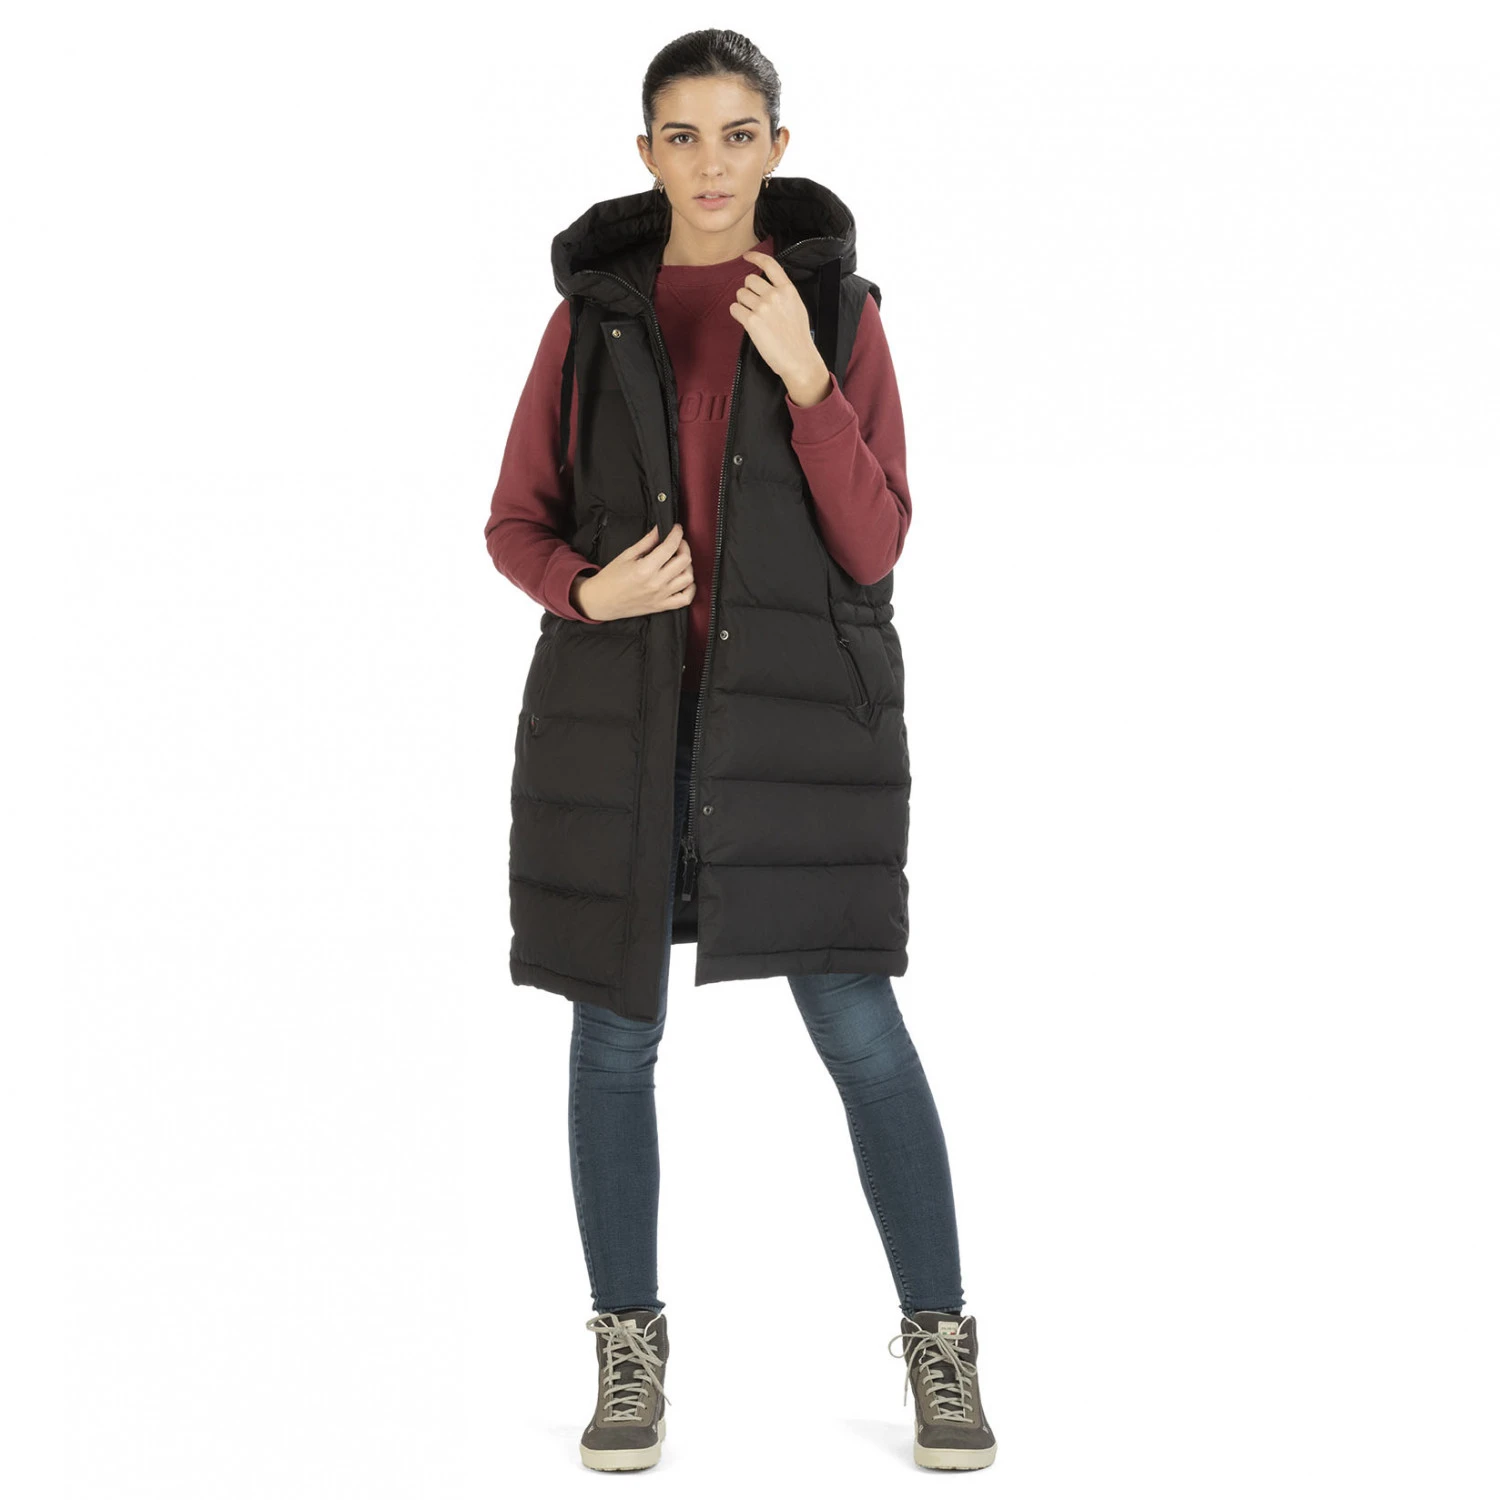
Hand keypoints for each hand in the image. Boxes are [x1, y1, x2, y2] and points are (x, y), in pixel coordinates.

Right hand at [575, 523, 694, 620]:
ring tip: (679, 560)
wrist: (601, 601)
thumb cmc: (611, 579)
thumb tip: (660, 530)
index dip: (676, 533)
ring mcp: (660, 596)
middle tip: (677, 542)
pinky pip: (685, 599)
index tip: (676, 529)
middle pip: (684, 561)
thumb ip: (646, 542)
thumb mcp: (626, 555)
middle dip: (683, 546)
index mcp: (645, 569)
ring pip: (688, 578)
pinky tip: (683, 579)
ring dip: (687, 566)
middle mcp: (656, 583)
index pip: (670, 547)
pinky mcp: (661, 606)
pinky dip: (689, 588)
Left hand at [733, 250, 831, 404]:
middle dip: (749, 290)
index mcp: (788, 290)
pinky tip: (746, 322)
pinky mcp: (752, 321)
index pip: (769, 264)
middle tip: (755, 305)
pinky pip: (734, 309)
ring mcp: (762, 307)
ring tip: (753, 316)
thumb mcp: (797, 307)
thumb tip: (767, 286)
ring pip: (740, 294)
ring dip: (743, 303)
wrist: (798, 358)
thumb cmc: (798, 337)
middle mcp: (774, 295)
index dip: (755, 257)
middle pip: (749, 280)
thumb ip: (782, 294)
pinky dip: (737, 314)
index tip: (746, 256)